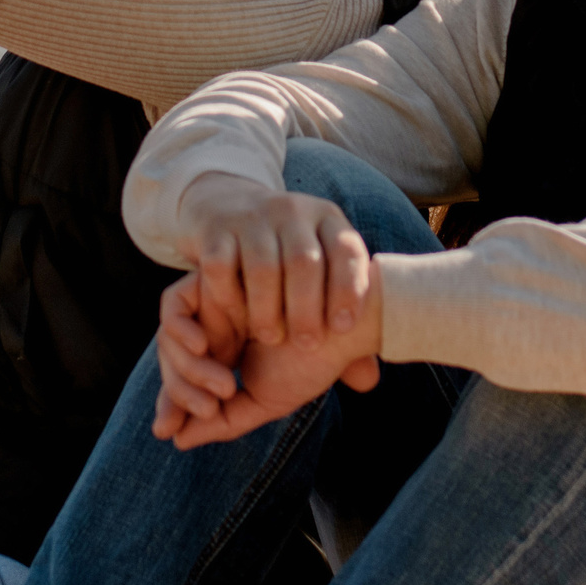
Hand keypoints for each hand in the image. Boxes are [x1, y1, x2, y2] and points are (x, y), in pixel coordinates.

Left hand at [153, 270, 380, 450]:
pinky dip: (179, 329)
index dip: (171, 404)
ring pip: (168, 337)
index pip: (180, 379)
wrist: (343, 320)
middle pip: (170, 359)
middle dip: (178, 389)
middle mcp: (215, 325)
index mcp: (226, 351)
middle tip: (213, 408)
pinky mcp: (212, 277)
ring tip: (224, 386)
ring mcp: (212, 300)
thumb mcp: (267, 400)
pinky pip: (172, 303)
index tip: (173, 430)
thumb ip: (225, 420)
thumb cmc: (314, 361)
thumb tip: (177, 439)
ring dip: (185, 368)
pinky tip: (204, 347)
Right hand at [176, 171, 375, 352]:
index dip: (349, 288)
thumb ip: (340, 322)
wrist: (227, 203)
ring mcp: (252, 218)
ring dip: (268, 309)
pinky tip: (236, 318)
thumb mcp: (318, 273)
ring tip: (271, 338)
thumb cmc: (284, 254)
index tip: (343, 328)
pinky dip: (229, 297)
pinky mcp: (216, 230)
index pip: (347, 249)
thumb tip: (369, 381)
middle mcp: (293, 213)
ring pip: (262, 266)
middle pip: (304, 261)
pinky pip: (221, 266)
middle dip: (308, 309)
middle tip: (306, 345)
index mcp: (327, 220)